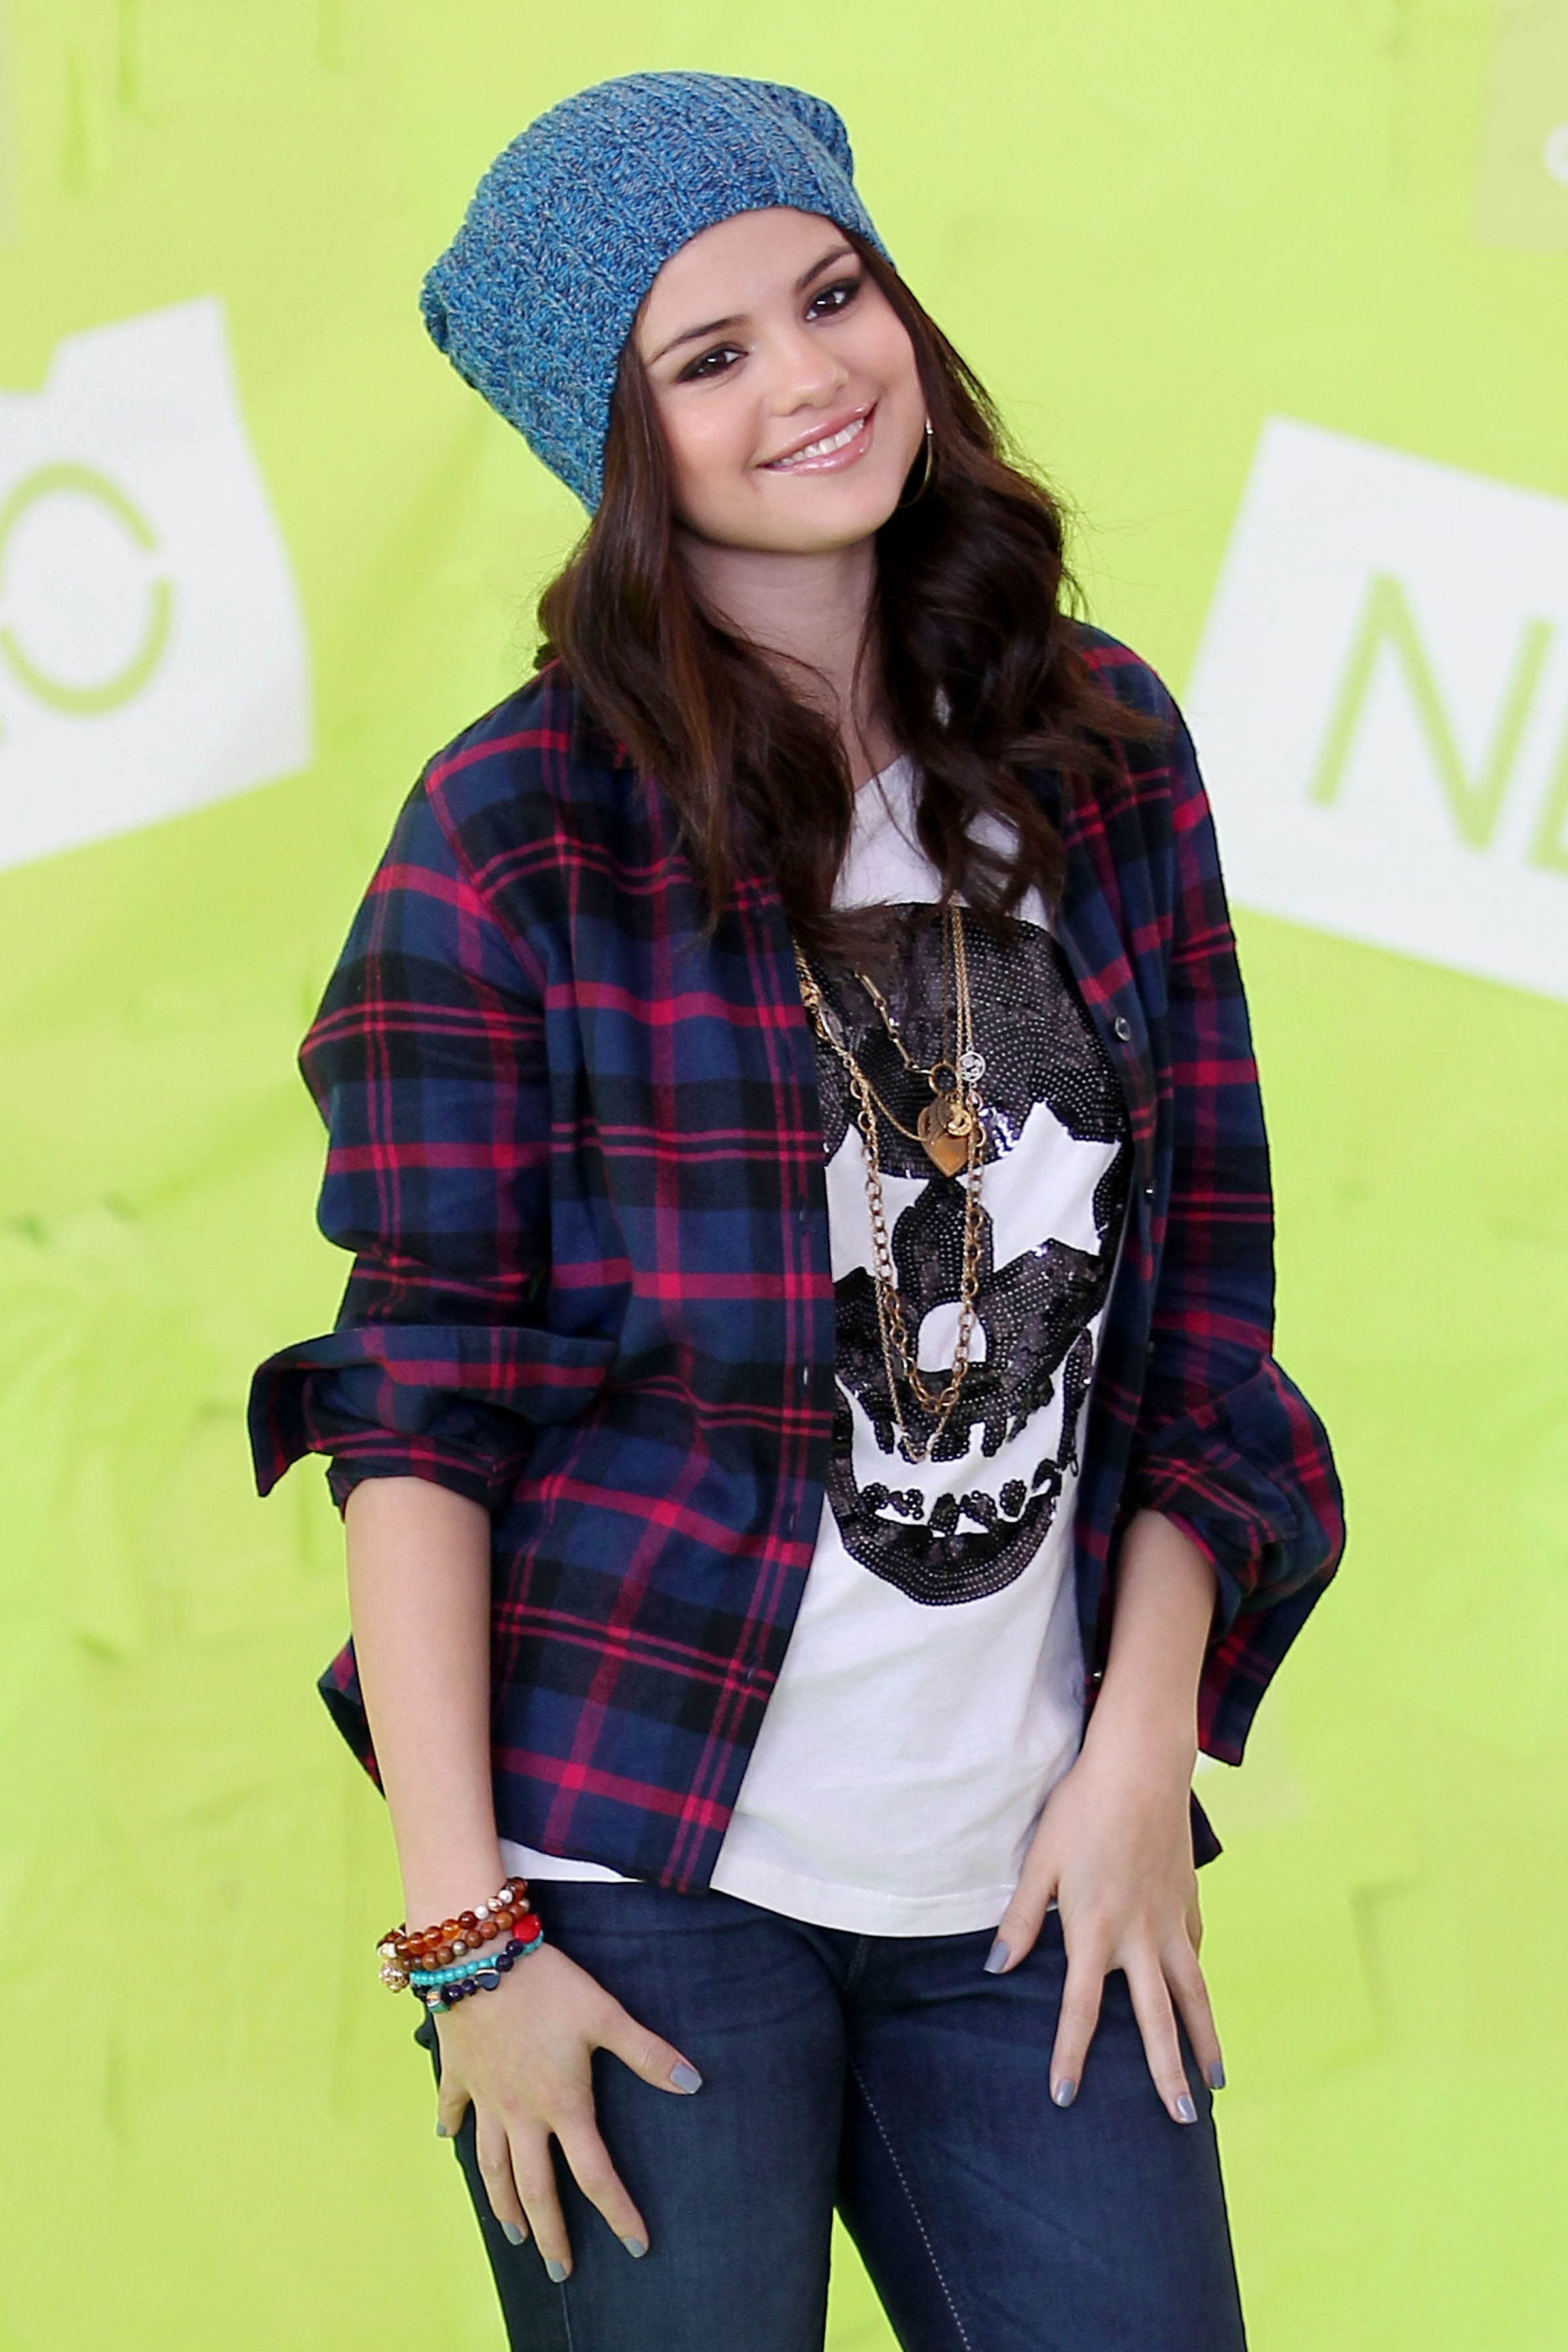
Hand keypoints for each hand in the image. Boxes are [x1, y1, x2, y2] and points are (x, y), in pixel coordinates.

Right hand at [431, 1941, 702, 2276]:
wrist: (478, 1956)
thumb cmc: (547, 1985)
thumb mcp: (605, 2014)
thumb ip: (647, 2053)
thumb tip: (694, 2084)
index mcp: (562, 2105)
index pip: (594, 2173)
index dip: (618, 2211)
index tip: (636, 2244)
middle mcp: (521, 2114)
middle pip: (534, 2189)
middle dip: (550, 2233)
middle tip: (560, 2270)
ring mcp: (486, 2097)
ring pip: (491, 2165)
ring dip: (502, 2202)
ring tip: (511, 2233)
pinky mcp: (459, 2073)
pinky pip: (453, 2109)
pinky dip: (451, 2127)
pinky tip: (448, 2139)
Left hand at [986, 1718, 1223, 2124]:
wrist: (1141, 1765)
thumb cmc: (1082, 1807)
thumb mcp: (1040, 1860)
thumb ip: (1022, 1919)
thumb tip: (996, 1966)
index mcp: (1095, 1930)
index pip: (1081, 2009)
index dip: (1071, 2055)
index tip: (1066, 2096)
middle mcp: (1139, 1936)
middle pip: (1157, 2020)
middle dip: (1167, 2075)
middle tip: (1182, 2123)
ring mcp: (1169, 1920)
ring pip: (1193, 1994)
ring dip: (1205, 2042)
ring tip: (1214, 2084)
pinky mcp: (1187, 1898)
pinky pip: (1194, 1951)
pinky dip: (1197, 1982)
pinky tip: (1198, 1999)